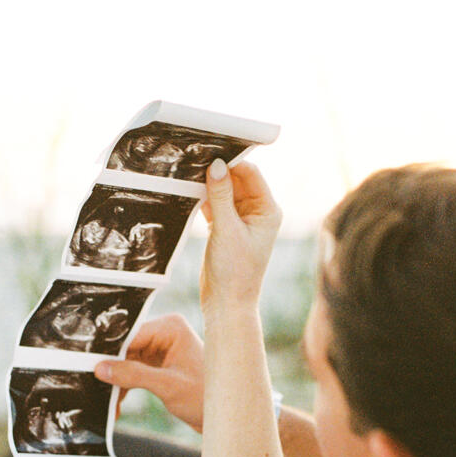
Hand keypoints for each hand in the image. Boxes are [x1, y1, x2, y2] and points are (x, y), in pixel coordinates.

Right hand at [95, 313, 204, 430]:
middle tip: (94, 388)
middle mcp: (165, 334)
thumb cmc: (206, 397)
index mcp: (171, 328)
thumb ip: (134, 375)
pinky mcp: (158, 365)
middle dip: (111, 370)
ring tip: (108, 405)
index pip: (130, 334)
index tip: (89, 365)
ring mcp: (161, 350)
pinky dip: (124, 388)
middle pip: (125, 348)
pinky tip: (116, 406)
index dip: (109, 351)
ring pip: (126, 362)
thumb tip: (101, 369)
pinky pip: (132, 372)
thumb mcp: (168, 386)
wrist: (225, 417)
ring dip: (116, 383)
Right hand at [200, 159, 281, 314]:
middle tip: (194, 161)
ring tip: (188, 175)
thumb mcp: (226, 230)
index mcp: (267, 210)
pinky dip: (203, 200)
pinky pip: (214, 205)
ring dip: (208, 186)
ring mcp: (241, 220)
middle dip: (217, 172)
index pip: (251, 174)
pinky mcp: (225, 227)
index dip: (231, 162)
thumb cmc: (234, 272)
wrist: (226, 303)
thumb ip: (221, 196)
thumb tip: (216, 165)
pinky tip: (188, 193)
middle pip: (236, 180)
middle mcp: (257, 212)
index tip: (209, 152)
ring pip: (223, 192)